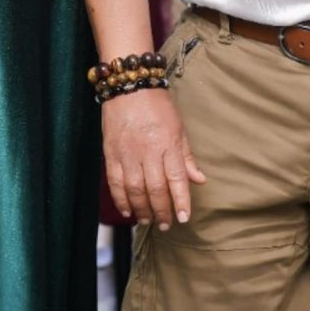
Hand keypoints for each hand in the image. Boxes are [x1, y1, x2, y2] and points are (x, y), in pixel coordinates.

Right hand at [101, 88, 205, 227]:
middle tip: (165, 225)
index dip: (180, 201)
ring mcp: (127, 153)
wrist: (129, 86)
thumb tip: (199, 180)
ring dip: (142, 209)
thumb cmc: (157, 105)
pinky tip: (127, 210)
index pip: (176, 179)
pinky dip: (120, 199)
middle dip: (161, 211)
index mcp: (167, 144)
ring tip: (147, 220)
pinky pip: (115, 182)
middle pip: (155, 189)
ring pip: (134, 190)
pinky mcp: (111, 153)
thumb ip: (186, 156)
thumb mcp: (178, 127)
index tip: (184, 218)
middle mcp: (147, 151)